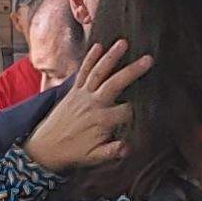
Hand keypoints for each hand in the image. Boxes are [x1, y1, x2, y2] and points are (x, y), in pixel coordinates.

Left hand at [25, 39, 155, 171]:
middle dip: (132, 71)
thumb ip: (112, 152)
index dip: (143, 107)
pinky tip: (99, 45)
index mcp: (101, 121)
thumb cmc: (73, 153)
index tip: (157, 102)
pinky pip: (82, 72)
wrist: (45, 148)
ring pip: (98, 72)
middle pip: (115, 84)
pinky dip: (89, 58)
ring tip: (123, 42)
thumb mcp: (94, 158)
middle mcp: (92, 104)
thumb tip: (128, 148)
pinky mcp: (73, 91)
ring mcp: (82, 95)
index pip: (127, 111)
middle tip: (149, 59)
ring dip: (111, 56)